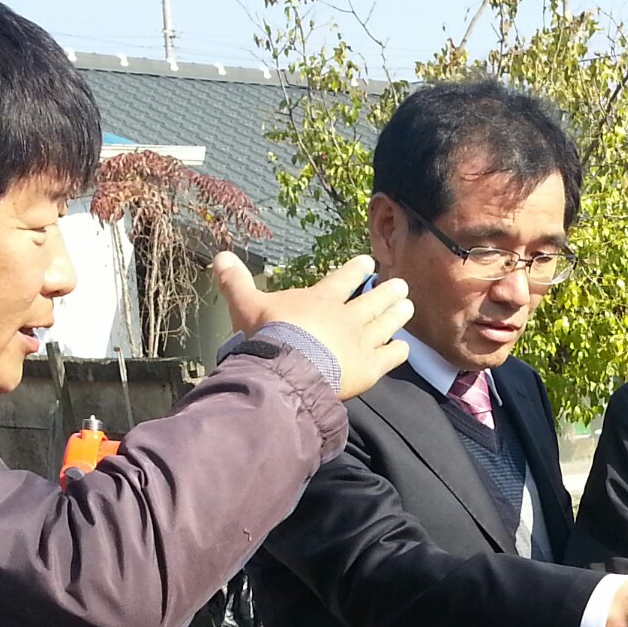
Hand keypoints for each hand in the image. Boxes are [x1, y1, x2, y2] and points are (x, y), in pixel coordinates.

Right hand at [212, 252, 412, 399]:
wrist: (289, 369)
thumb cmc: (269, 336)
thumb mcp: (246, 306)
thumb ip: (236, 283)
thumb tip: (219, 257)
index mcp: (322, 300)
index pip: (343, 280)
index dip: (356, 270)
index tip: (368, 262)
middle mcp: (347, 317)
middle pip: (373, 300)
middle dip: (388, 291)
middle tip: (402, 285)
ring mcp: (362, 341)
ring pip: (387, 323)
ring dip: (398, 315)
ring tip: (408, 306)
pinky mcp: (370, 368)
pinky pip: (390, 356)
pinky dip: (398, 351)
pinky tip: (403, 348)